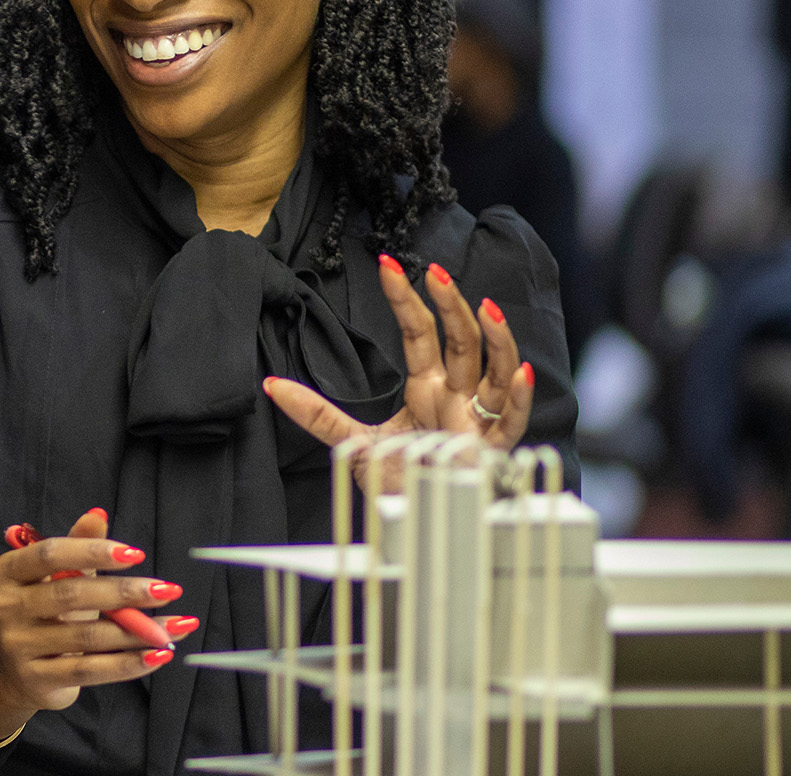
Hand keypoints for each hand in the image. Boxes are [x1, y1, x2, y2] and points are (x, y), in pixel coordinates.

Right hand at [0, 509, 195, 743]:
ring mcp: (18, 645)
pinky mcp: (36, 679)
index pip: (50, 554)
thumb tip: (98, 514)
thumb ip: (77, 546)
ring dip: (138, 631)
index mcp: (8, 571)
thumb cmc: (45, 614)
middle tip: (168, 590)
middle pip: (71, 594)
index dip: (92, 552)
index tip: (136, 554)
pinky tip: (158, 656)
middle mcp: (5, 606)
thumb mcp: (58, 577)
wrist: (17, 672)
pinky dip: (128, 663)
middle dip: (125, 592)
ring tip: (175, 626)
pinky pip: (89, 670)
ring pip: (87, 635)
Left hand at [262, 255, 534, 493]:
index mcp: (427, 388)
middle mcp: (456, 397)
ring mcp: (478, 421)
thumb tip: (271, 386)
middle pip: (461, 342)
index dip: (407, 301)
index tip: (387, 266)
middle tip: (435, 271)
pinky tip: (519, 372)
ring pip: (496, 371)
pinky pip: (513, 422)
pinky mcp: (492, 453)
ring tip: (487, 307)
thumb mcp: (352, 443)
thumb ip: (316, 415)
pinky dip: (519, 397)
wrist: (416, 524)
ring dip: (497, 339)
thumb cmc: (398, 480)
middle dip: (451, 305)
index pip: (420, 334)